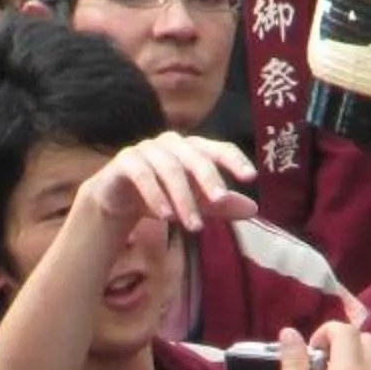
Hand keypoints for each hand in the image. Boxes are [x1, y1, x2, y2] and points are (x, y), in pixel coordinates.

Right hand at [82, 134, 257, 236]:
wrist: (116, 200)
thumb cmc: (161, 197)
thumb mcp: (194, 203)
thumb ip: (221, 205)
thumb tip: (253, 209)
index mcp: (192, 148)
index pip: (218, 148)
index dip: (234, 160)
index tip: (250, 177)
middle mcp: (170, 143)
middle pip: (194, 157)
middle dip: (209, 179)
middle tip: (220, 201)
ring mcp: (146, 149)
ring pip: (169, 168)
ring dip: (183, 198)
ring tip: (194, 226)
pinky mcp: (125, 161)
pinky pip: (142, 175)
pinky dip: (156, 196)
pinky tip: (166, 216)